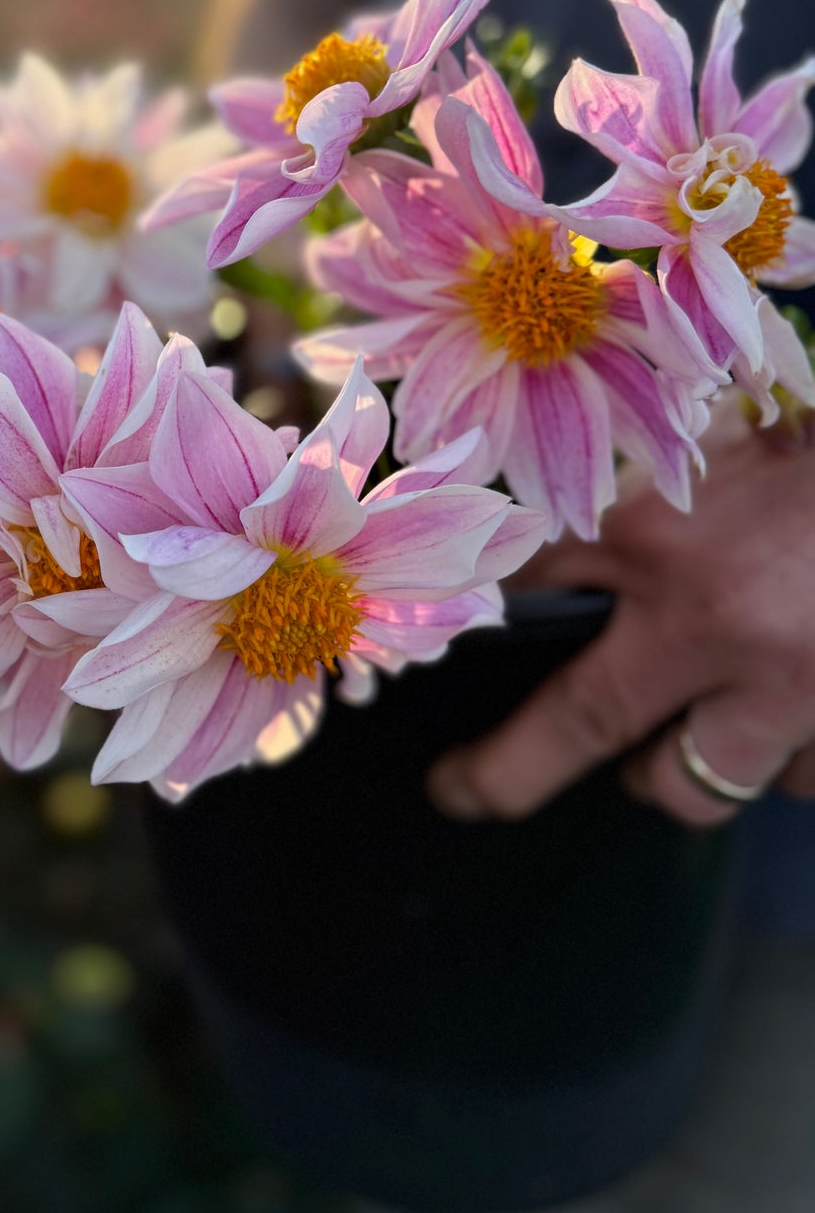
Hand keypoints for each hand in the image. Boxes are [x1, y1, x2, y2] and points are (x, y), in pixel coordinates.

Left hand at [427, 415, 814, 826]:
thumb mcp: (733, 421)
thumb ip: (664, 474)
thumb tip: (582, 525)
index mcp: (666, 517)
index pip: (523, 575)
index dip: (469, 610)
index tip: (434, 642)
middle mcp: (713, 613)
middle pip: (575, 722)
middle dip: (505, 771)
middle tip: (462, 791)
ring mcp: (791, 688)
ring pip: (690, 782)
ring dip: (669, 772)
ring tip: (667, 745)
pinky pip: (794, 780)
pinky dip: (783, 758)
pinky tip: (793, 707)